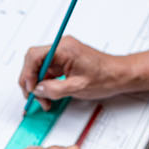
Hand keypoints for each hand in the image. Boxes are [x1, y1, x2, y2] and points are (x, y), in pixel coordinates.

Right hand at [18, 36, 134, 109]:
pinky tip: (50, 95)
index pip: (35, 56)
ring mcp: (63, 54)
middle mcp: (62, 48)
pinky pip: (49, 71)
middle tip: (34, 97)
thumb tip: (38, 90)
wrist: (120, 75)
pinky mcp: (65, 61)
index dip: (28, 74)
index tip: (30, 88)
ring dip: (39, 85)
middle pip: (35, 62)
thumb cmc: (106, 77)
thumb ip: (54, 89)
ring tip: (45, 100)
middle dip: (32, 81)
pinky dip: (47, 84)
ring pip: (40, 68)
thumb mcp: (78, 87)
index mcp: (64, 49)